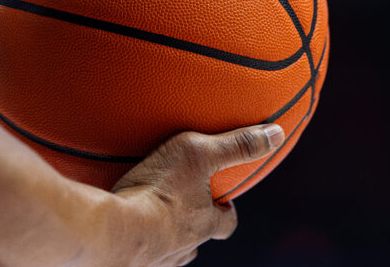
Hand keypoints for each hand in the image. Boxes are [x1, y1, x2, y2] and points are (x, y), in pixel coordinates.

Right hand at [111, 124, 284, 266]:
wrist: (115, 229)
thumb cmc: (158, 191)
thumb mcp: (200, 154)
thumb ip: (236, 145)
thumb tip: (275, 135)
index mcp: (205, 222)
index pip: (228, 222)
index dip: (227, 210)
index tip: (223, 199)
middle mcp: (186, 245)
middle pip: (198, 238)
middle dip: (194, 224)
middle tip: (182, 205)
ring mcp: (159, 257)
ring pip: (170, 248)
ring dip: (166, 233)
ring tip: (151, 214)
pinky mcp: (131, 260)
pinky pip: (140, 252)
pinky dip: (138, 239)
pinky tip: (127, 224)